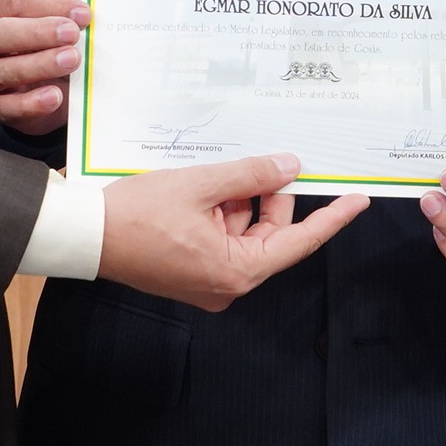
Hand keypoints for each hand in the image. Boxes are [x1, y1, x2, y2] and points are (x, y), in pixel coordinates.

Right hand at [0, 0, 87, 134]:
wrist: (41, 86)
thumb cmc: (42, 45)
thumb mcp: (48, 23)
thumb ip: (61, 16)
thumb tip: (81, 15)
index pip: (11, 2)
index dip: (47, 5)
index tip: (79, 12)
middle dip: (38, 33)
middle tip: (71, 34)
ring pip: (2, 71)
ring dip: (41, 65)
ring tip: (70, 60)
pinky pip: (9, 106)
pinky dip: (33, 103)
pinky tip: (54, 95)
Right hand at [98, 154, 368, 312]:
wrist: (86, 236)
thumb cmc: (138, 215)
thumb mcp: (202, 185)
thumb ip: (251, 175)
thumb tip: (289, 167)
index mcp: (238, 272)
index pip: (300, 242)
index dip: (332, 218)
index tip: (359, 200)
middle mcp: (228, 284)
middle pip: (270, 233)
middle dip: (267, 196)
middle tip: (266, 161)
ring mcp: (209, 280)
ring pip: (245, 232)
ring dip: (239, 200)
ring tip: (219, 172)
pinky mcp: (192, 271)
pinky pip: (222, 237)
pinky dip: (221, 210)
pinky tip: (206, 186)